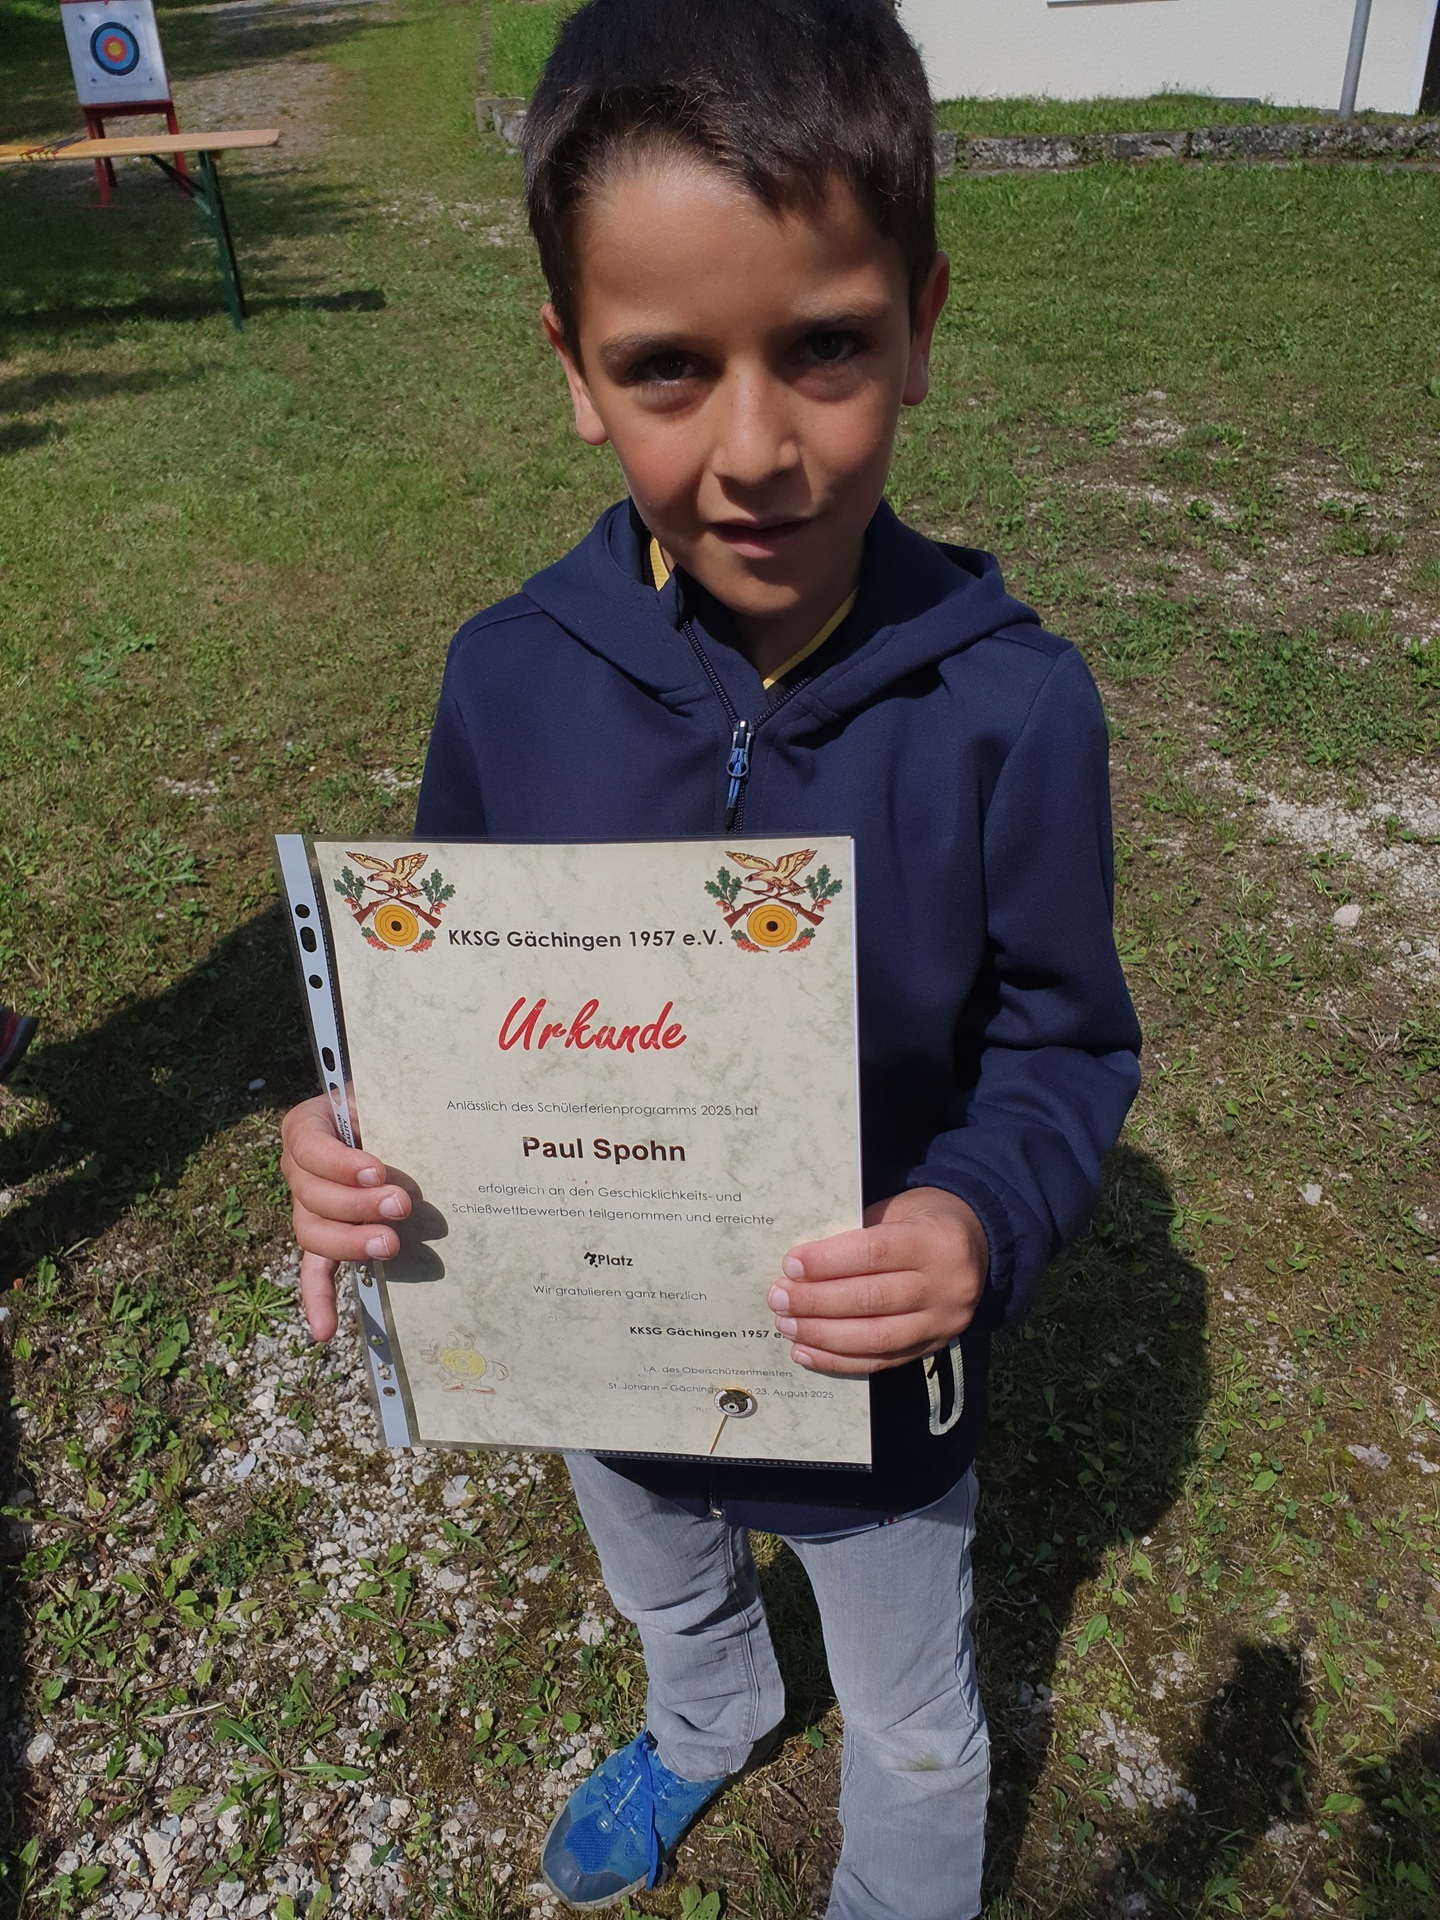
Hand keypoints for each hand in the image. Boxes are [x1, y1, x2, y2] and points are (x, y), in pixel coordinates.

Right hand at [279, 1094, 414, 1341]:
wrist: (392, 1120)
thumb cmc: (390, 1104)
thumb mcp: (384, 1097)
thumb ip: (390, 1110)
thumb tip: (427, 1130)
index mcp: (308, 1127)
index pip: (310, 1146)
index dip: (340, 1163)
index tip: (378, 1171)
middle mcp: (299, 1168)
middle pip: (312, 1195)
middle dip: (357, 1205)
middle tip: (402, 1205)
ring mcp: (309, 1206)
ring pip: (313, 1232)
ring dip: (351, 1242)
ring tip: (391, 1244)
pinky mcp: (326, 1236)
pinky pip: (314, 1270)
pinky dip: (319, 1299)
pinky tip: (325, 1330)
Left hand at [768, 1186, 987, 1375]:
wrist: (980, 1244)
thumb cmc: (925, 1219)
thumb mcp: (899, 1209)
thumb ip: (858, 1233)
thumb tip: (802, 1264)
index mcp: (937, 1241)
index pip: (874, 1253)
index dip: (828, 1262)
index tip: (790, 1265)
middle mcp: (946, 1286)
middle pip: (872, 1299)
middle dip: (817, 1302)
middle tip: (778, 1298)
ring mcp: (943, 1322)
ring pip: (876, 1337)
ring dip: (823, 1335)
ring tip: (787, 1326)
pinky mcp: (933, 1346)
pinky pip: (883, 1360)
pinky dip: (840, 1360)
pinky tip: (807, 1352)